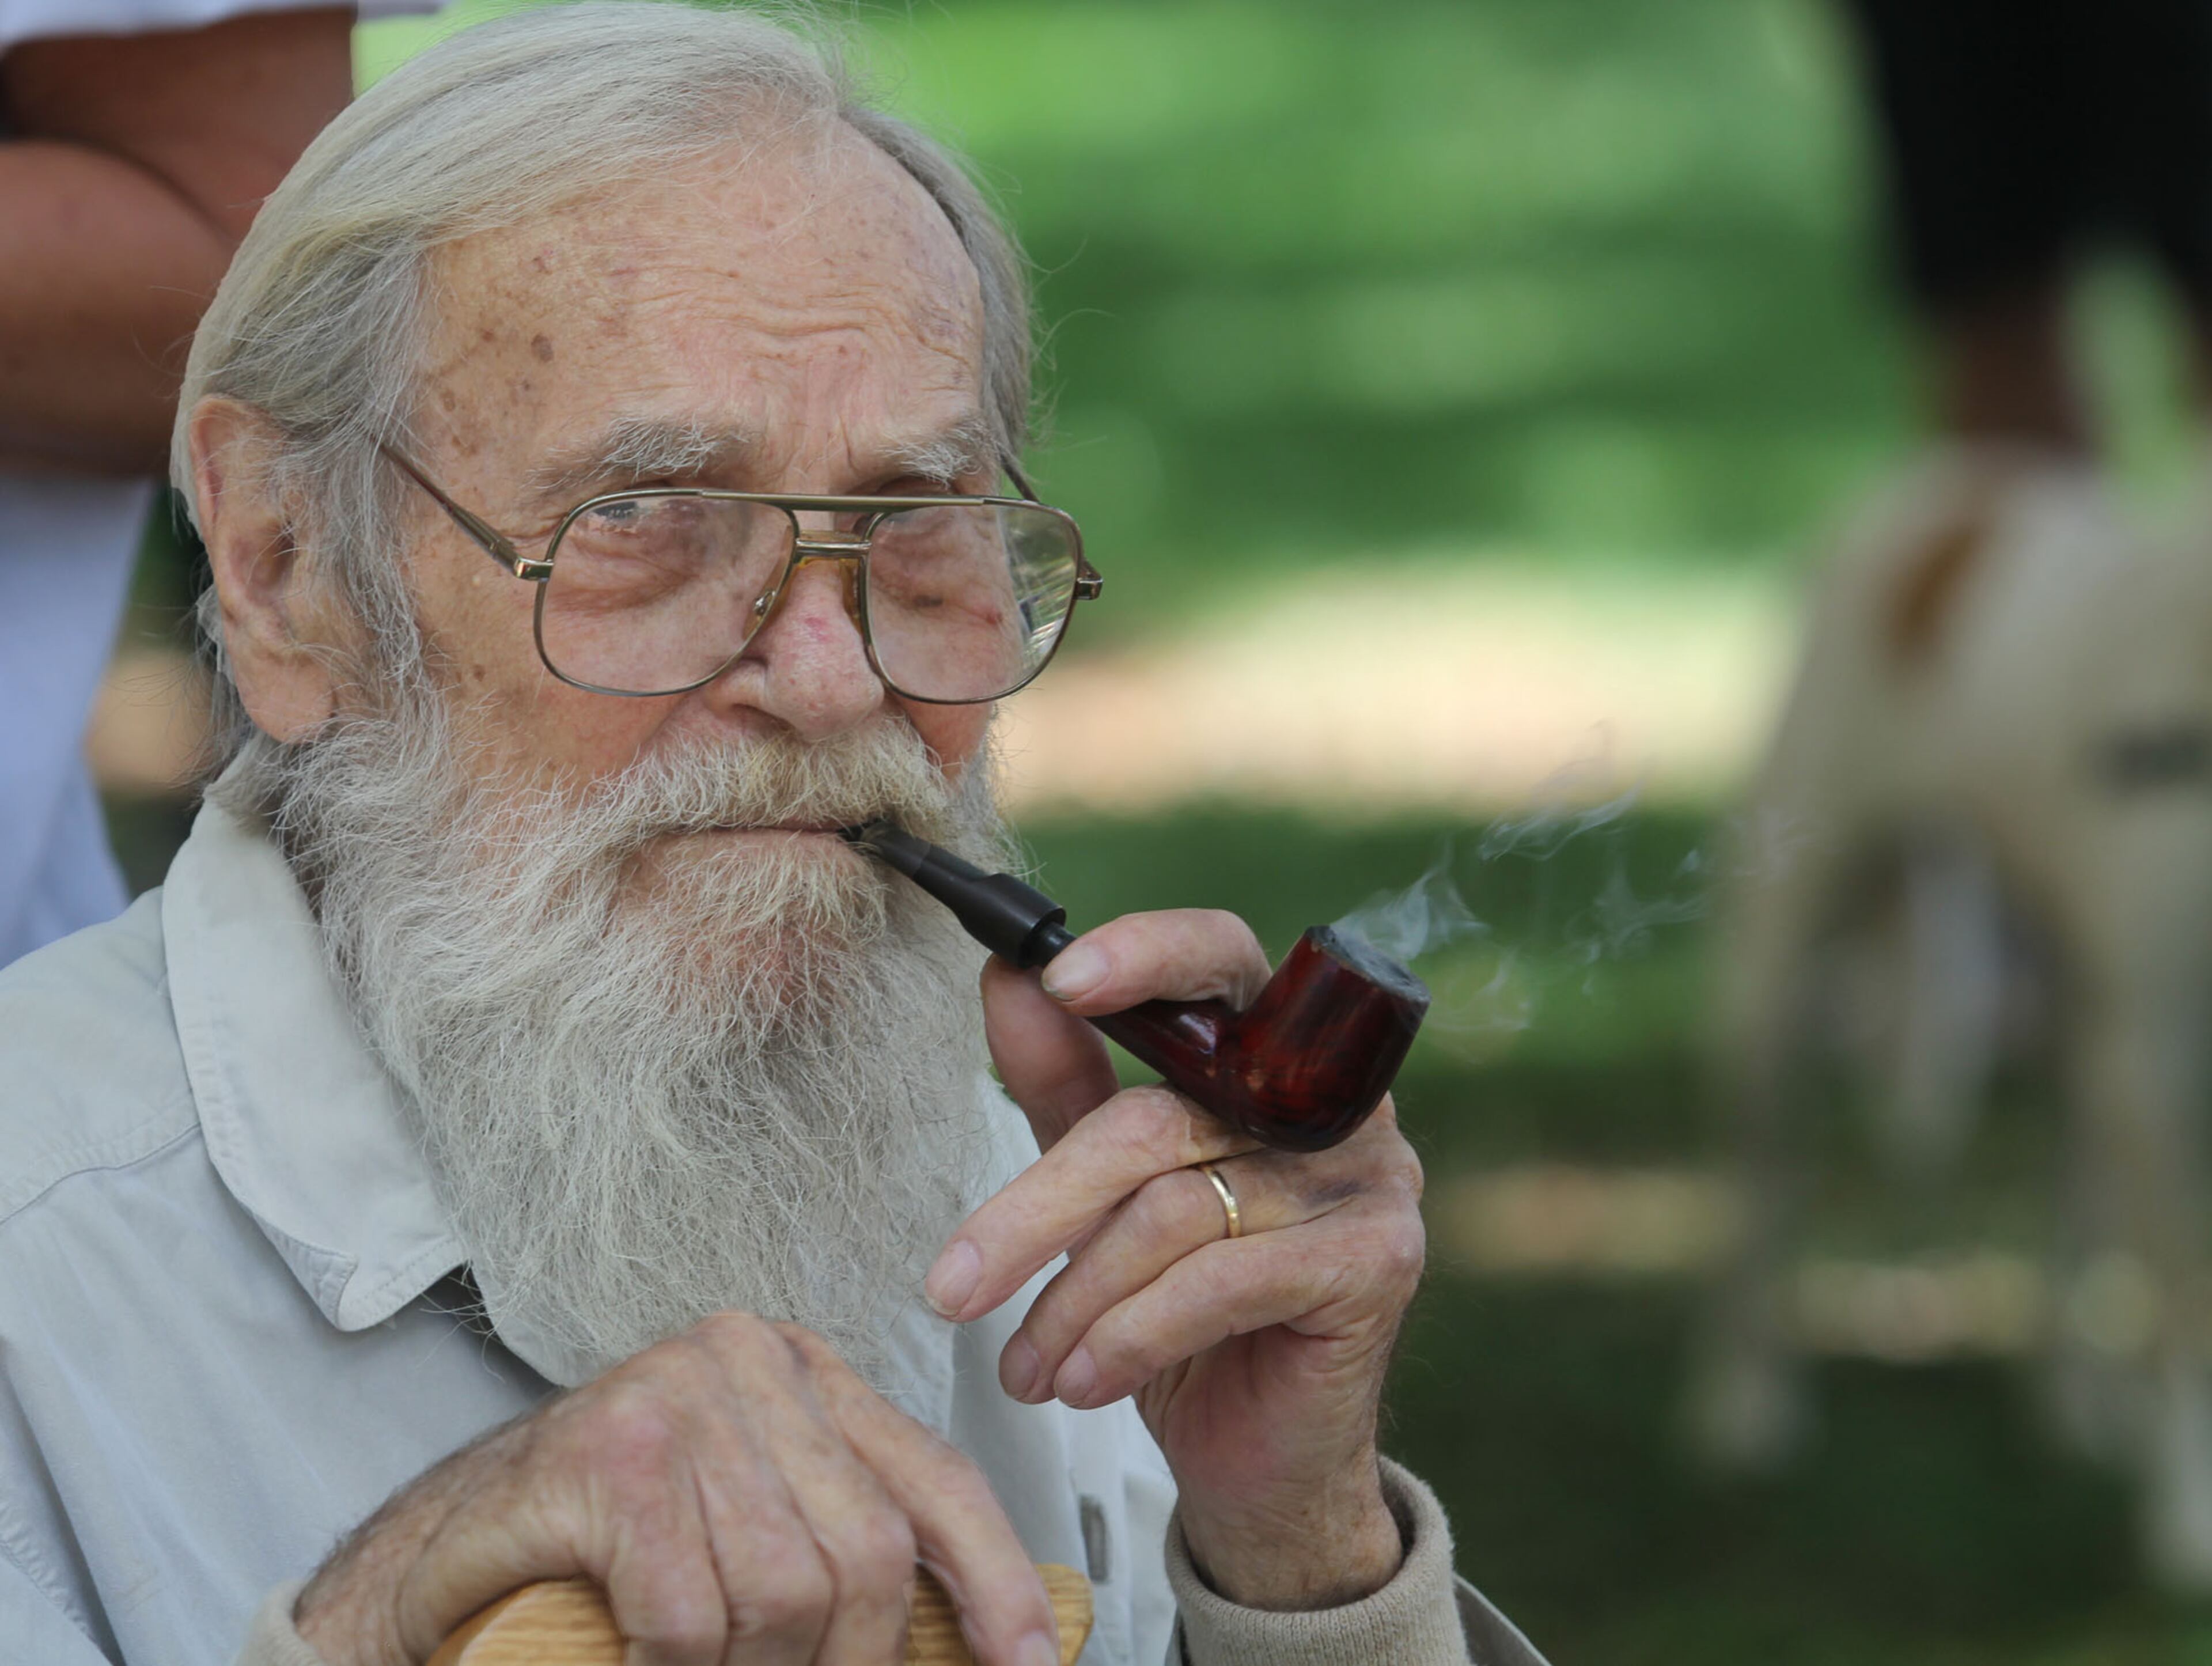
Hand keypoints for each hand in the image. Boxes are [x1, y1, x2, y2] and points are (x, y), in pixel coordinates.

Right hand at [293, 1314, 1063, 1665]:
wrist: (443, 1555)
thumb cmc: (610, 1555)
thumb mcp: (754, 1537)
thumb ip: (846, 1555)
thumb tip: (981, 1637)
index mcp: (804, 1372)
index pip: (932, 1477)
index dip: (992, 1578)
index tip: (1030, 1663)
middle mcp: (749, 1361)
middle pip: (864, 1552)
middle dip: (847, 1662)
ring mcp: (675, 1395)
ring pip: (783, 1594)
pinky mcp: (607, 1453)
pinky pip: (690, 1615)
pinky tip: (641, 1659)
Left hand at [928, 910, 1426, 1610]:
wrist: (1262, 1456)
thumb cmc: (1182, 1310)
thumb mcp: (1104, 1190)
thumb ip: (1065, 1081)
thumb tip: (1004, 978)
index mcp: (1272, 1055)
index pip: (1218, 959)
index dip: (1142, 955)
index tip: (1055, 978)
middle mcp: (1334, 1100)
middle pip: (1157, 1120)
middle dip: (1038, 1207)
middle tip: (952, 1283)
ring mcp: (1368, 1176)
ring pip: (1174, 1212)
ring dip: (1076, 1301)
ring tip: (1027, 1367)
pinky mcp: (1376, 1260)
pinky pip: (1221, 1282)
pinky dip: (1133, 1336)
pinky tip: (1085, 1382)